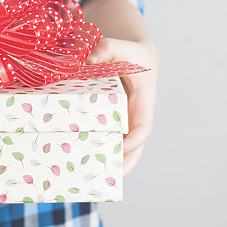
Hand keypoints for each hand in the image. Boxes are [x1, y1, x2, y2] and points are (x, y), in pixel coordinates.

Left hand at [86, 37, 158, 175]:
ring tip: (93, 181)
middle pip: (136, 147)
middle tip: (107, 179)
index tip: (124, 148)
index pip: (144, 126)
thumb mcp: (120, 45)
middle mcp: (137, 116)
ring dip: (113, 165)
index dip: (136, 140)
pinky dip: (103, 153)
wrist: (136, 56)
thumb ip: (107, 48)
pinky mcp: (118, 123)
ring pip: (126, 149)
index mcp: (143, 100)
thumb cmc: (129, 52)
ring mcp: (128, 122)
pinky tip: (83, 163)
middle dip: (124, 164)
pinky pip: (113, 140)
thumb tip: (89, 60)